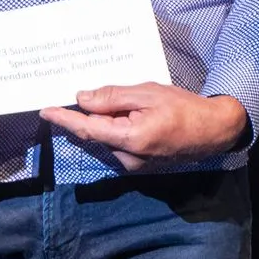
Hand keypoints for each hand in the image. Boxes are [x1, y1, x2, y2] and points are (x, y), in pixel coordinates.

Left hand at [39, 85, 247, 171]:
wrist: (214, 130)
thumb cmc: (184, 108)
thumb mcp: (147, 93)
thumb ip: (112, 97)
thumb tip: (82, 99)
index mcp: (130, 139)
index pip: (87, 129)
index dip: (64, 119)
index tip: (44, 110)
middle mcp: (128, 158)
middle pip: (97, 132)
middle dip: (91, 113)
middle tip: (89, 93)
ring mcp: (135, 165)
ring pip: (108, 138)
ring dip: (108, 120)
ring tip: (125, 102)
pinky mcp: (140, 165)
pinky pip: (119, 143)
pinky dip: (117, 128)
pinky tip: (131, 114)